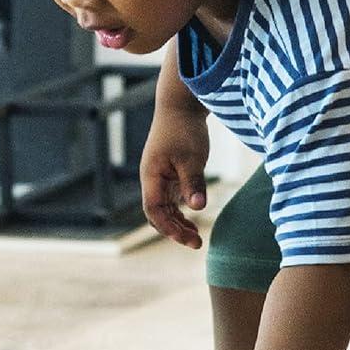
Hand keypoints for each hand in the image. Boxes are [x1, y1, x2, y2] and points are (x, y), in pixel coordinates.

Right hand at [140, 108, 209, 248]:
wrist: (180, 106)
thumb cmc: (184, 130)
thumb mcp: (192, 157)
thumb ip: (193, 183)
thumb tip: (197, 208)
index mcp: (151, 176)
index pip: (154, 210)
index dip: (169, 227)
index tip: (188, 238)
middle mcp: (152, 179)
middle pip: (157, 214)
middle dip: (174, 230)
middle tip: (197, 243)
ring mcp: (159, 177)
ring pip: (164, 208)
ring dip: (177, 223)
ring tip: (196, 237)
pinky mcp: (168, 173)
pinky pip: (170, 199)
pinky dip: (180, 211)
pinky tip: (193, 218)